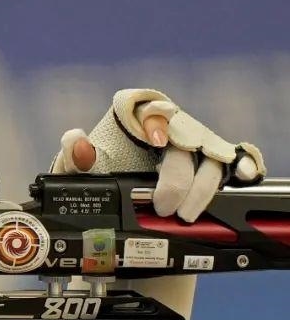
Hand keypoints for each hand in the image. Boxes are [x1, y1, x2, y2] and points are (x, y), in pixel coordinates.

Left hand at [51, 89, 264, 221]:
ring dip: (202, 185)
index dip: (155, 119)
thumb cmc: (94, 176)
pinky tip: (246, 174)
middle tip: (164, 206)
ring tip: (186, 214)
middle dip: (177, 175)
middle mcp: (167, 125)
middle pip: (183, 139)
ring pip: (209, 155)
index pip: (146, 105)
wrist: (111, 200)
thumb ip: (73, 156)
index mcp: (132, 116)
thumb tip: (78, 142)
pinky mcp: (208, 163)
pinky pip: (233, 158)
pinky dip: (245, 163)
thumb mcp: (75, 172)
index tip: (155, 141)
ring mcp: (190, 144)